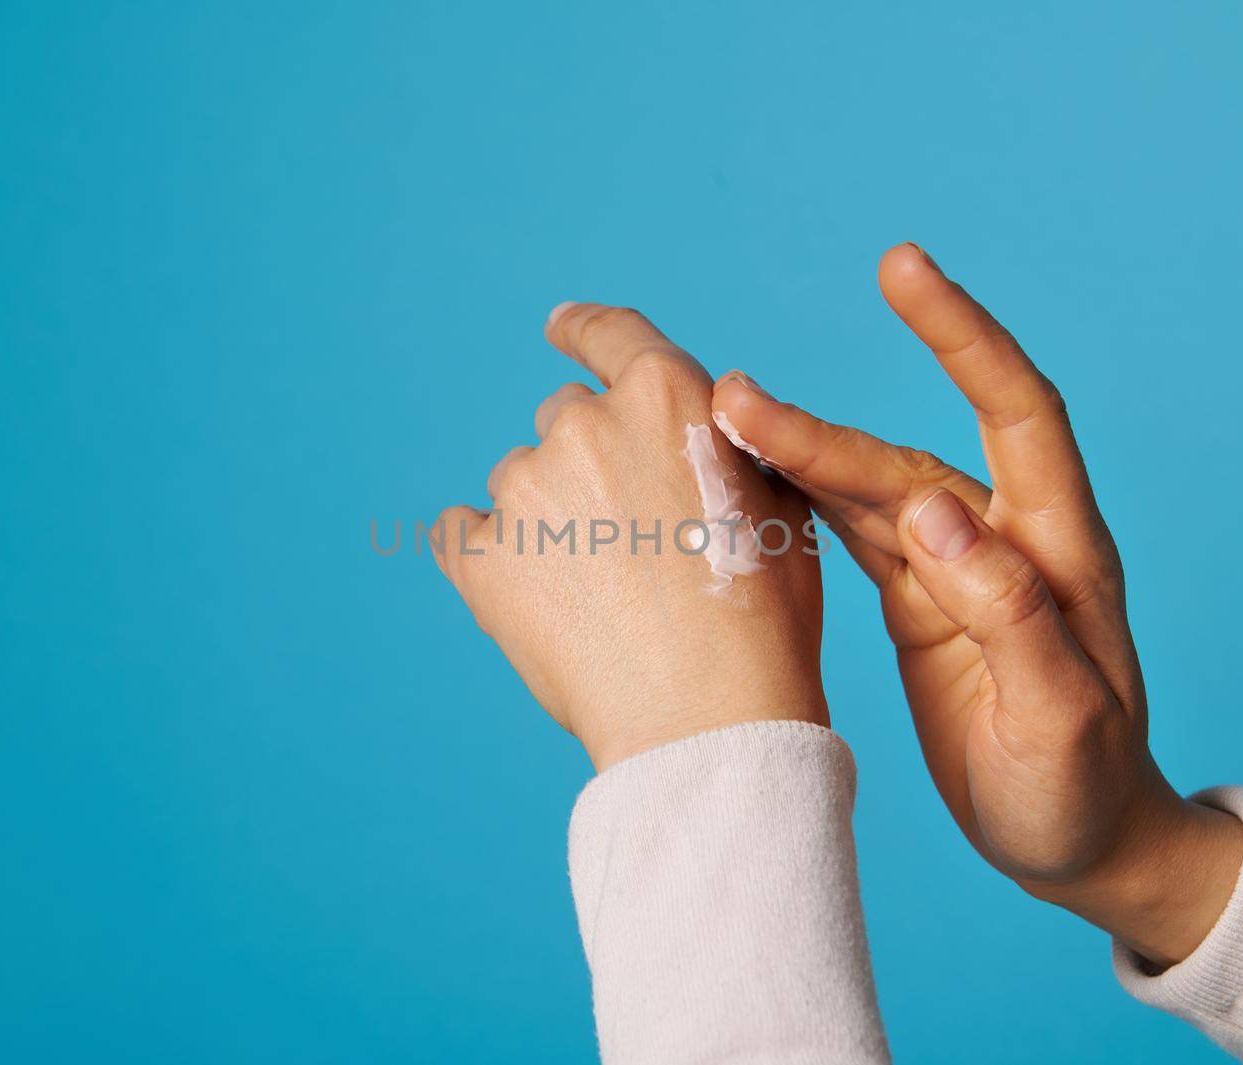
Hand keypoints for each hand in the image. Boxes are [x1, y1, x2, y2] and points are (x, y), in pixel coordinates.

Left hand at [433, 303, 827, 771]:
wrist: (707, 718)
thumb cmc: (762, 620)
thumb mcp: (780, 505)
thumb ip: (730, 442)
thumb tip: (709, 416)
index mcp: (663, 397)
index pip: (610, 334)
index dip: (583, 328)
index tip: (560, 325)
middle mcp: (583, 424)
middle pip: (568, 417)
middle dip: (592, 460)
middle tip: (632, 538)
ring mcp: (524, 490)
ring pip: (521, 480)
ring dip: (548, 515)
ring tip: (598, 592)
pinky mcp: (478, 558)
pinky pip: (462, 533)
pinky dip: (488, 555)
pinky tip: (532, 599)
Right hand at [709, 244, 1242, 966]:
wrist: (1078, 839)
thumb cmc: (1081, 788)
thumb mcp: (1061, 718)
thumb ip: (1010, 613)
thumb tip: (932, 511)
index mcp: (1059, 548)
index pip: (1018, 410)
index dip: (962, 334)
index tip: (901, 268)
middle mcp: (1004, 536)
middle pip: (906, 454)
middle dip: (821, 427)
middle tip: (730, 398)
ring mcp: (954, 563)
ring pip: (866, 485)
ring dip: (797, 451)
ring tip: (718, 418)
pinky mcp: (916, 594)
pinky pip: (850, 527)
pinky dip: (799, 496)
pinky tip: (745, 473)